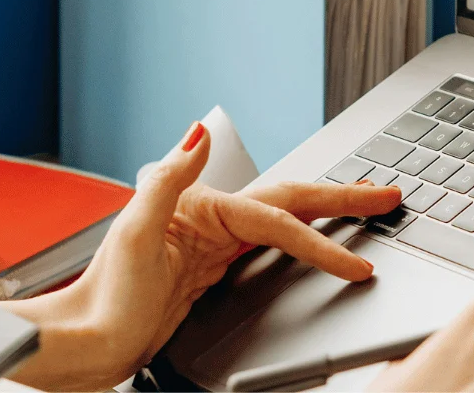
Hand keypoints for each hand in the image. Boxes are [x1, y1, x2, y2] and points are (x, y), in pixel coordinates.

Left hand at [0, 122, 401, 389]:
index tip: (355, 263)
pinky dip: (304, 240)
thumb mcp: (133, 231)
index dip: (320, 239)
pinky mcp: (214, 269)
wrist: (85, 343)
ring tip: (366, 201)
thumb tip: (197, 129)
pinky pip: (272, 248)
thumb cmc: (102, 298)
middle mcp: (211, 219)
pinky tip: (316, 236)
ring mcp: (215, 244)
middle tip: (387, 194)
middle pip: (291, 203)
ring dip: (328, 211)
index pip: (276, 220)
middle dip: (342, 198)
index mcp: (200, 206)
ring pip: (286, 221)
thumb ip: (169, 177)